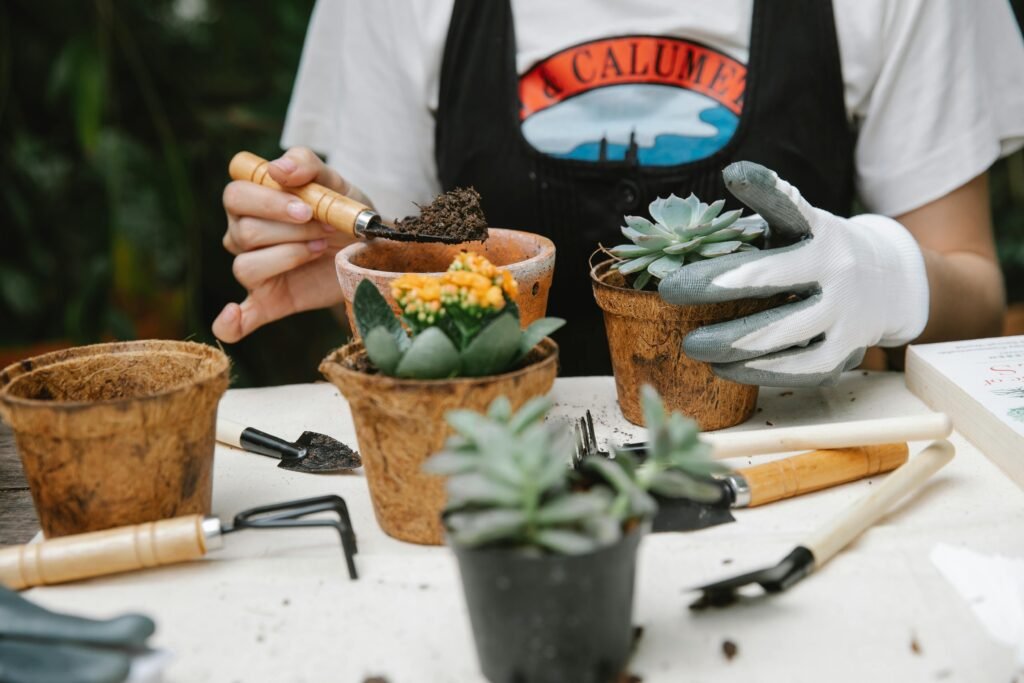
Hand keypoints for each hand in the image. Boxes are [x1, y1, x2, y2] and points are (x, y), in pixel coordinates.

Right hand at [214, 147, 360, 342]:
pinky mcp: (269, 302)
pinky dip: (231, 323)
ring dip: (288, 257)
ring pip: (246, 266)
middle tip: (326, 229)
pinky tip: (233, 316)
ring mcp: (255, 270)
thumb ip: (307, 164)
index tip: (307, 207)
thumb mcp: (335, 182)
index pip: (236, 195)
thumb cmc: (344, 212)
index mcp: (252, 201)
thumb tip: (277, 169)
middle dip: (290, 230)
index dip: (268, 201)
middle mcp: (243, 235)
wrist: (371, 250)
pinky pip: (239, 321)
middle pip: (242, 231)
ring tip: (319, 249)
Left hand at [658, 161, 929, 386]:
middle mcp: (835, 268)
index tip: (734, 174)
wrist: (889, 283)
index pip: (790, 206)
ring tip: (690, 344)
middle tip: (669, 290)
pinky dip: (756, 371)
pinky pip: (797, 368)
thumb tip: (682, 237)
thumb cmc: (816, 252)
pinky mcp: (845, 352)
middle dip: (712, 285)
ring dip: (728, 341)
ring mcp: (843, 312)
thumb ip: (752, 229)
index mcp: (818, 231)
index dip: (763, 188)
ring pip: (780, 333)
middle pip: (769, 278)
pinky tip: (723, 369)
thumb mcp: (796, 227)